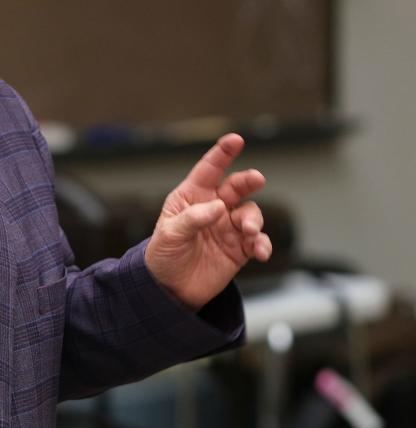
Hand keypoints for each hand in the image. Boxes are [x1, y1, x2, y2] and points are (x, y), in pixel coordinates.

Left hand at [145, 133, 271, 310]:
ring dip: (254, 220)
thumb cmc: (163, 255)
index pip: (209, 170)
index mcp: (191, 197)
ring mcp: (228, 227)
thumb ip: (192, 218)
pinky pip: (258, 241)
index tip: (236, 139)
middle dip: (248, 180)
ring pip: (251, 213)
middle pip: (237, 187)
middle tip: (256, 179)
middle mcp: (213, 208)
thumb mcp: (170, 234)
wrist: (169, 288)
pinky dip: (263, 244)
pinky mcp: (239, 249)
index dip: (222, 153)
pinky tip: (260, 251)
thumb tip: (218, 207)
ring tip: (249, 231)